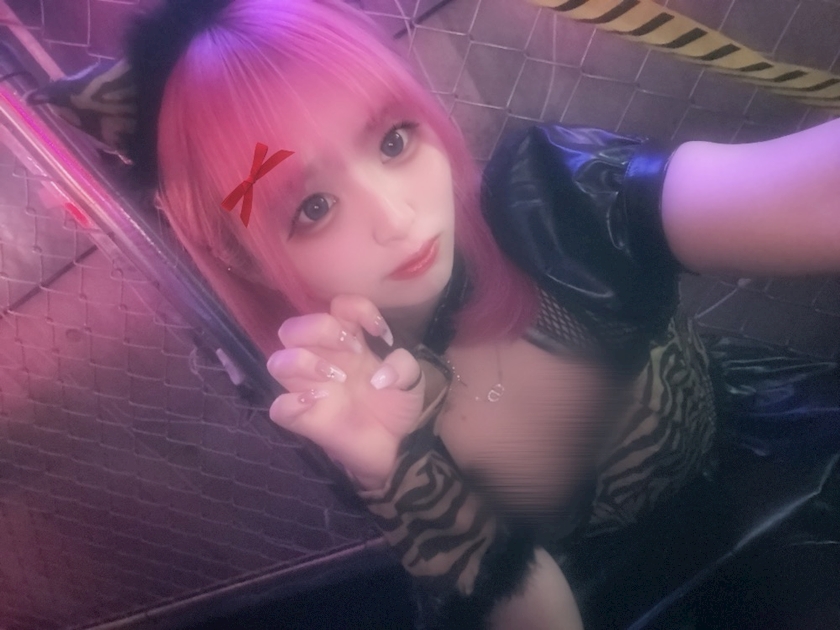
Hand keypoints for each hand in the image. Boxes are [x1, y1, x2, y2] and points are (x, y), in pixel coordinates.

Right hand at [266, 295, 424, 489]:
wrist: (398, 446)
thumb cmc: (397, 405)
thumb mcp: (413, 380)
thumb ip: (404, 366)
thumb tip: (380, 376)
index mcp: (349, 341)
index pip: (337, 306)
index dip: (356, 309)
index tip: (378, 332)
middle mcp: (323, 359)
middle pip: (293, 327)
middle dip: (321, 331)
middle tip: (353, 353)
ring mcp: (310, 388)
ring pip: (277, 361)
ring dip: (304, 363)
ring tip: (338, 378)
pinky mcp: (304, 420)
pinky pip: (278, 407)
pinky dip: (292, 402)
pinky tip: (318, 402)